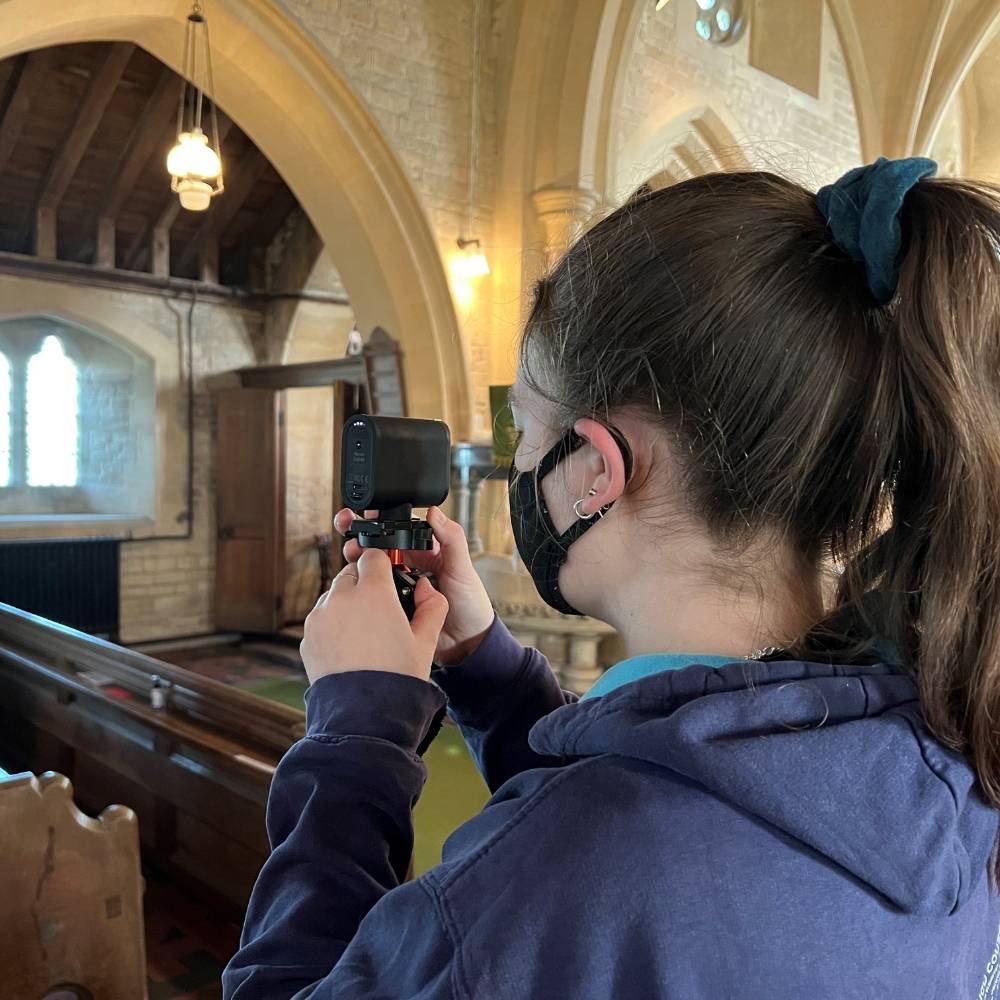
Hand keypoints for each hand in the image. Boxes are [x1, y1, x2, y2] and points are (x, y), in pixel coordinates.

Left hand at [300, 548, 447, 683]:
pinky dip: (332, 624)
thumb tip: (426, 588)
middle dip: (364, 584)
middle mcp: (342, 598)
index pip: (373, 556)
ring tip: (363, 632)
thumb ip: (432, 606)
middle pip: (351, 573)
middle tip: (379, 608)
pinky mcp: (307, 636)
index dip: (383, 565)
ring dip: (346, 603)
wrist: (365, 715)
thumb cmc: (398, 677)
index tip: (389, 578)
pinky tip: (349, 647)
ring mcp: (320, 617)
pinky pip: (321, 619)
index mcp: (375, 593)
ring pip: (333, 595)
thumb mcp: (425, 641)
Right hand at [335, 506, 495, 665]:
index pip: (401, 528)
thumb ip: (451, 539)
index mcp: (426, 550)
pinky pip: (372, 592)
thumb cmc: (471, 604)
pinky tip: (358, 582)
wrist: (466, 643)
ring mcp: (399, 584)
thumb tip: (434, 512)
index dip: (383, 520)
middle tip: (350, 530)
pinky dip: (362, 586)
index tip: (369, 515)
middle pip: (380, 544)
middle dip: (362, 535)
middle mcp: (410, 564)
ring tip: (352, 554)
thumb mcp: (462, 568)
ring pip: (372, 567)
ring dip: (358, 559)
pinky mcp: (391, 604)